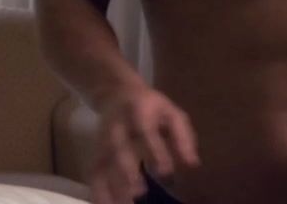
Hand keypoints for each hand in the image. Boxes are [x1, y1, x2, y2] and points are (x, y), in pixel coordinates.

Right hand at [88, 83, 199, 203]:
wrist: (116, 93)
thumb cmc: (152, 107)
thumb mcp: (171, 113)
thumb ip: (182, 137)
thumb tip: (192, 164)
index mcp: (139, 112)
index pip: (145, 132)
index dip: (155, 151)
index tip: (166, 173)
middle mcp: (116, 127)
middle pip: (118, 149)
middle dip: (127, 172)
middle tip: (140, 194)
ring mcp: (102, 140)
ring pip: (102, 165)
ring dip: (110, 187)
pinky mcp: (95, 152)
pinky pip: (93, 174)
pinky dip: (98, 192)